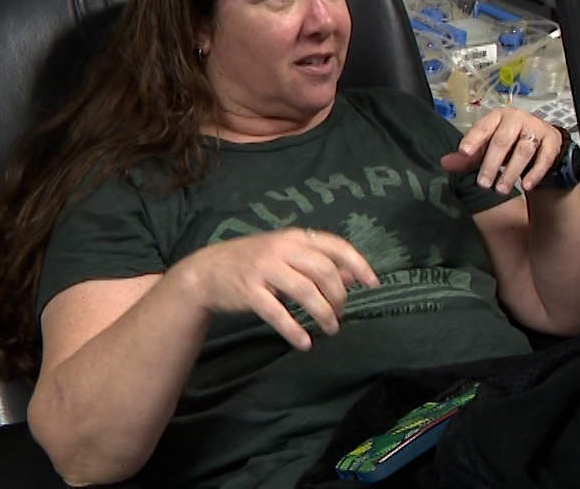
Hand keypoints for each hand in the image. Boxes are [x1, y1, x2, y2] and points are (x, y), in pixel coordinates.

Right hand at [171, 228, 377, 350]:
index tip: (373, 284)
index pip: (336, 246)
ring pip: (305, 291)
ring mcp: (264, 269)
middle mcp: (282, 249)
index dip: (358, 264)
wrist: (206, 271)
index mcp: (295, 238)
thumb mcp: (287, 255)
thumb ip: (318, 263)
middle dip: (339, 295)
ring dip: (323, 313)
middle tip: (342, 313)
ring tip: (331, 329)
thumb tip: (351, 277)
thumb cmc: (254, 262)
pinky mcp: (249, 291)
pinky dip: (293, 329)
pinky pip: (277, 312)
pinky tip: (304, 342)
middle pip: (324, 271)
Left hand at [442, 108, 564, 192]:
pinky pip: (544, 157)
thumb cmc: (508, 143)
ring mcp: (536, 128)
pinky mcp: (552, 140)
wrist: (540, 142)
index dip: (474, 138)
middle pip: (503, 140)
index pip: (484, 126)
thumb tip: (445, 163)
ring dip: (511, 172)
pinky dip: (535, 173)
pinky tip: (525, 186)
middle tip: (483, 184)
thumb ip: (467, 157)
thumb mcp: (486, 148)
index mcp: (497, 117)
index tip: (464, 152)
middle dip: (492, 163)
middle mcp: (517, 118)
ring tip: (501, 190)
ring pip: (524, 149)